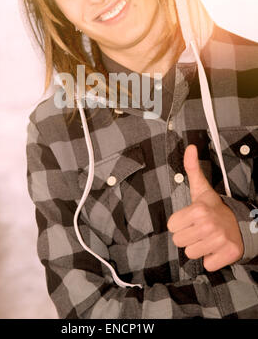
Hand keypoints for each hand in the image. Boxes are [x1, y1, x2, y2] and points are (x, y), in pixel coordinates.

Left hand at [167, 144, 243, 270]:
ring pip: (191, 254)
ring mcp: (220, 240)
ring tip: (207, 237)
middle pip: (179, 242)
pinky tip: (216, 247)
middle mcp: (209, 225)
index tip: (191, 218)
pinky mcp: (229, 254)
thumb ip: (192, 168)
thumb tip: (189, 147)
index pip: (172, 226)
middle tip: (199, 228)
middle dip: (188, 236)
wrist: (240, 223)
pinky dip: (211, 259)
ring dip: (199, 248)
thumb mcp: (201, 189)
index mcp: (198, 209)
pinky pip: (207, 265)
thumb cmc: (214, 207)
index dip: (180, 223)